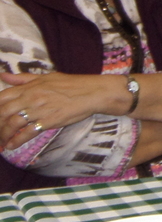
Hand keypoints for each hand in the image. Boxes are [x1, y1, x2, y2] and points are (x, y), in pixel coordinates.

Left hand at [0, 71, 124, 149]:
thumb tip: (3, 75)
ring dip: (3, 135)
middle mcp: (31, 98)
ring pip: (12, 124)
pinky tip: (11, 146)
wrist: (93, 92)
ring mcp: (39, 110)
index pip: (2, 97)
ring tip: (1, 142)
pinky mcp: (48, 122)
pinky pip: (27, 133)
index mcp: (29, 87)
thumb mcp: (46, 77)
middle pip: (2, 112)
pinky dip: (17, 141)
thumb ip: (23, 79)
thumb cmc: (72, 84)